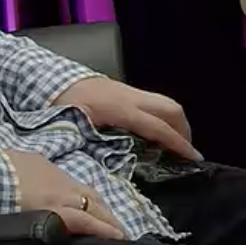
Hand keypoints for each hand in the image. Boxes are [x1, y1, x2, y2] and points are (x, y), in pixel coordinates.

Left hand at [5, 151, 127, 240]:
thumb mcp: (18, 225)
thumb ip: (40, 232)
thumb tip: (54, 241)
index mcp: (54, 208)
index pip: (88, 221)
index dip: (107, 230)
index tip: (122, 239)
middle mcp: (60, 190)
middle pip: (93, 204)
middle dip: (110, 218)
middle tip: (122, 230)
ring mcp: (52, 174)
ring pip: (84, 189)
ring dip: (98, 204)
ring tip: (105, 215)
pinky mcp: (41, 162)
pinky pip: (69, 178)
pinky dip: (79, 190)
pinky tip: (77, 195)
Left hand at [52, 76, 199, 160]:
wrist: (52, 80)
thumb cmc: (60, 106)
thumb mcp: (75, 128)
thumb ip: (95, 144)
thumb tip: (115, 164)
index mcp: (120, 109)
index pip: (158, 127)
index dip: (178, 143)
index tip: (193, 157)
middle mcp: (131, 97)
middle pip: (171, 109)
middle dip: (184, 130)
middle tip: (186, 151)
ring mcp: (129, 91)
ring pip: (165, 103)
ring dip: (176, 122)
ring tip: (176, 142)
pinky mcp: (125, 90)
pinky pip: (155, 101)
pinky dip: (164, 116)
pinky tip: (157, 131)